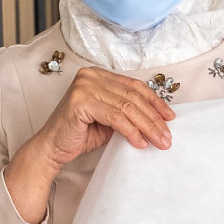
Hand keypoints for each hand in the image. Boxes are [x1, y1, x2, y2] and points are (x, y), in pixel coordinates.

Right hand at [5, 66, 174, 223]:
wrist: (52, 148)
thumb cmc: (80, 134)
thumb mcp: (110, 120)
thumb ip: (128, 112)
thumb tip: (159, 118)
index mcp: (98, 75)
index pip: (134, 86)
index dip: (155, 102)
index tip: (170, 118)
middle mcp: (91, 76)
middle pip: (133, 97)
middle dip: (154, 118)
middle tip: (167, 136)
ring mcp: (84, 86)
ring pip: (127, 107)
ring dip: (147, 127)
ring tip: (159, 142)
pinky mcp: (80, 101)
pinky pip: (115, 117)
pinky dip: (131, 131)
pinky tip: (140, 143)